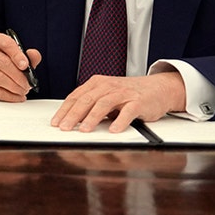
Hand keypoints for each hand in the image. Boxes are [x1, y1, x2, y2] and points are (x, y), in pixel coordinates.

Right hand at [0, 32, 41, 101]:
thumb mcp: (19, 55)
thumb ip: (29, 56)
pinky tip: (16, 96)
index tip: (25, 65)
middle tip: (28, 84)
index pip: (7, 45)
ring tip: (23, 90)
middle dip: (19, 76)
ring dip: (15, 87)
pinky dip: (9, 96)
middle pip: (4, 63)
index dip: (17, 55)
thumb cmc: (6, 60)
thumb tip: (34, 56)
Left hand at [51, 71, 185, 132]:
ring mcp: (123, 93)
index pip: (76, 97)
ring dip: (92, 118)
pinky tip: (113, 130)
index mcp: (97, 84)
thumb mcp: (107, 95)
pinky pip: (128, 111)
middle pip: (86, 100)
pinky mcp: (138, 102)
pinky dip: (120, 121)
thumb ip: (92, 105)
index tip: (56, 122)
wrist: (158, 88)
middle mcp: (108, 86)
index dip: (64, 110)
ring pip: (103, 104)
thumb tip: (74, 121)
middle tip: (65, 128)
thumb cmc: (129, 94)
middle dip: (73, 115)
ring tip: (84, 130)